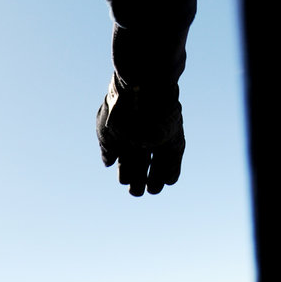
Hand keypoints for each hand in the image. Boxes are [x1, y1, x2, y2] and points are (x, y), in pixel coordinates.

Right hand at [97, 76, 184, 196]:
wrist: (143, 90)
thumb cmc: (122, 107)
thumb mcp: (107, 128)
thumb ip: (106, 147)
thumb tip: (108, 163)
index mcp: (126, 137)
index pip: (127, 161)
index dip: (125, 173)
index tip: (124, 179)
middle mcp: (143, 139)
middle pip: (142, 165)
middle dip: (139, 180)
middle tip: (136, 191)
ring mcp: (160, 139)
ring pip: (159, 165)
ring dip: (156, 179)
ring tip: (152, 189)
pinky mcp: (174, 139)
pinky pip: (174, 158)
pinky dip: (171, 171)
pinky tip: (167, 181)